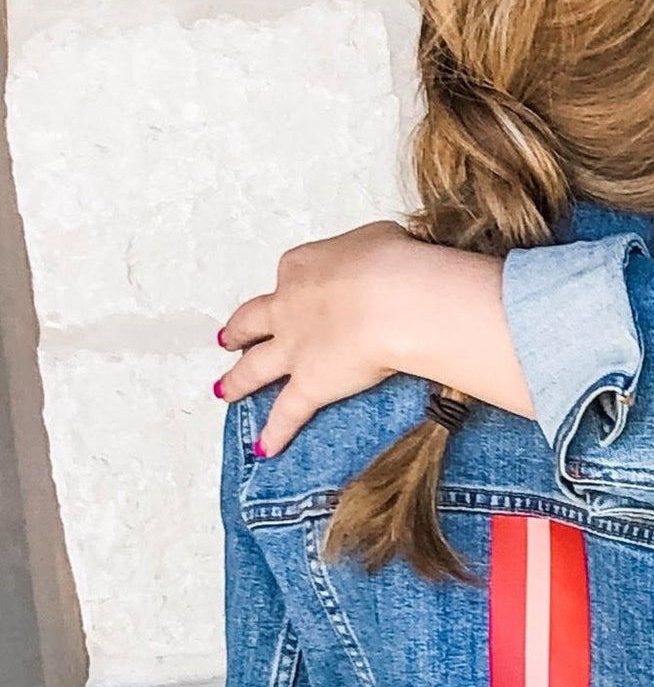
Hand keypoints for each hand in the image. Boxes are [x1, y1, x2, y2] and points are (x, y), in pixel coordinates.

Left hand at [217, 222, 528, 456]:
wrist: (395, 297)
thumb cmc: (395, 263)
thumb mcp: (381, 239)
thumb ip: (369, 250)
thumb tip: (380, 255)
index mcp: (302, 267)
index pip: (291, 273)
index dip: (294, 284)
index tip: (301, 288)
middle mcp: (287, 306)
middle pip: (253, 319)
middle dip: (240, 330)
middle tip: (227, 337)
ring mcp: (293, 348)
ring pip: (254, 367)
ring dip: (237, 380)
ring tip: (225, 390)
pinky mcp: (309, 385)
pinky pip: (288, 413)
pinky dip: (275, 432)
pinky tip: (265, 447)